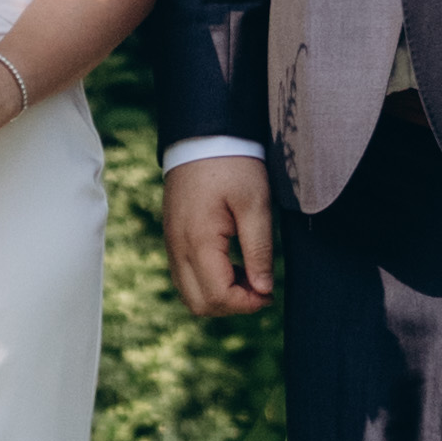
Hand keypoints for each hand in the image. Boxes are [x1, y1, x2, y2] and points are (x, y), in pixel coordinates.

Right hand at [166, 152, 276, 319]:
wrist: (202, 135)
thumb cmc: (233, 165)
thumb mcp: (256, 204)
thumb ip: (259, 250)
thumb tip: (264, 289)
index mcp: (198, 240)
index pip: (217, 296)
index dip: (247, 304)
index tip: (269, 293)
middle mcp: (177, 247)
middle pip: (199, 304)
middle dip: (232, 305)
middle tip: (259, 287)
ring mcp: (171, 243)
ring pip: (189, 294)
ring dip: (219, 295)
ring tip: (247, 274)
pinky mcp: (173, 237)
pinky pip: (184, 276)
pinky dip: (207, 282)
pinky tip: (230, 264)